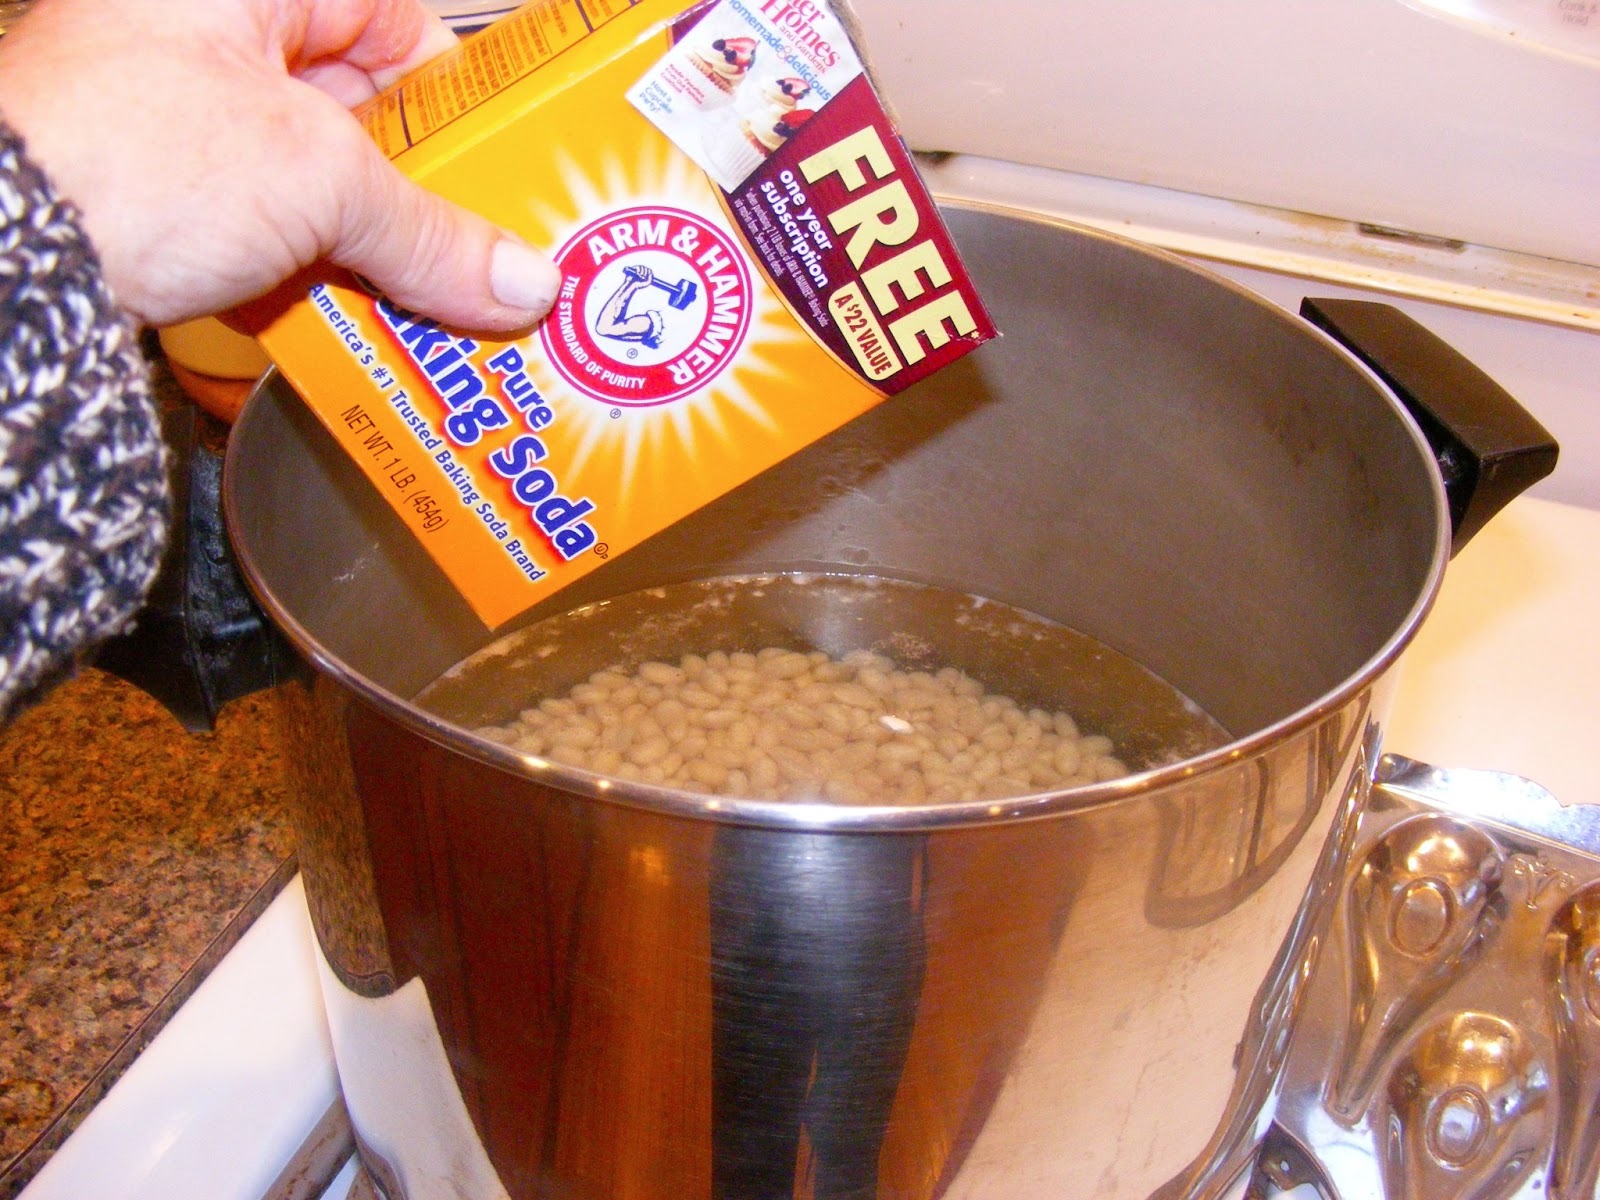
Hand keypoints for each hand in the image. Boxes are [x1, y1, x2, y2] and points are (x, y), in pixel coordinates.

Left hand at [0, 0, 560, 331]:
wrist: (3, 263)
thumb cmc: (117, 158)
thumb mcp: (317, 183)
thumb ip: (431, 231)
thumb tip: (522, 281)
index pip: (388, 15)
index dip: (454, 94)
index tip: (499, 166)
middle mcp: (198, 30)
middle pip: (355, 108)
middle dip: (418, 191)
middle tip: (476, 247)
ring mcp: (166, 112)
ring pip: (310, 176)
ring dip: (369, 245)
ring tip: (428, 300)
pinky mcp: (148, 189)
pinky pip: (261, 226)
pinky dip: (308, 274)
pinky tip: (347, 319)